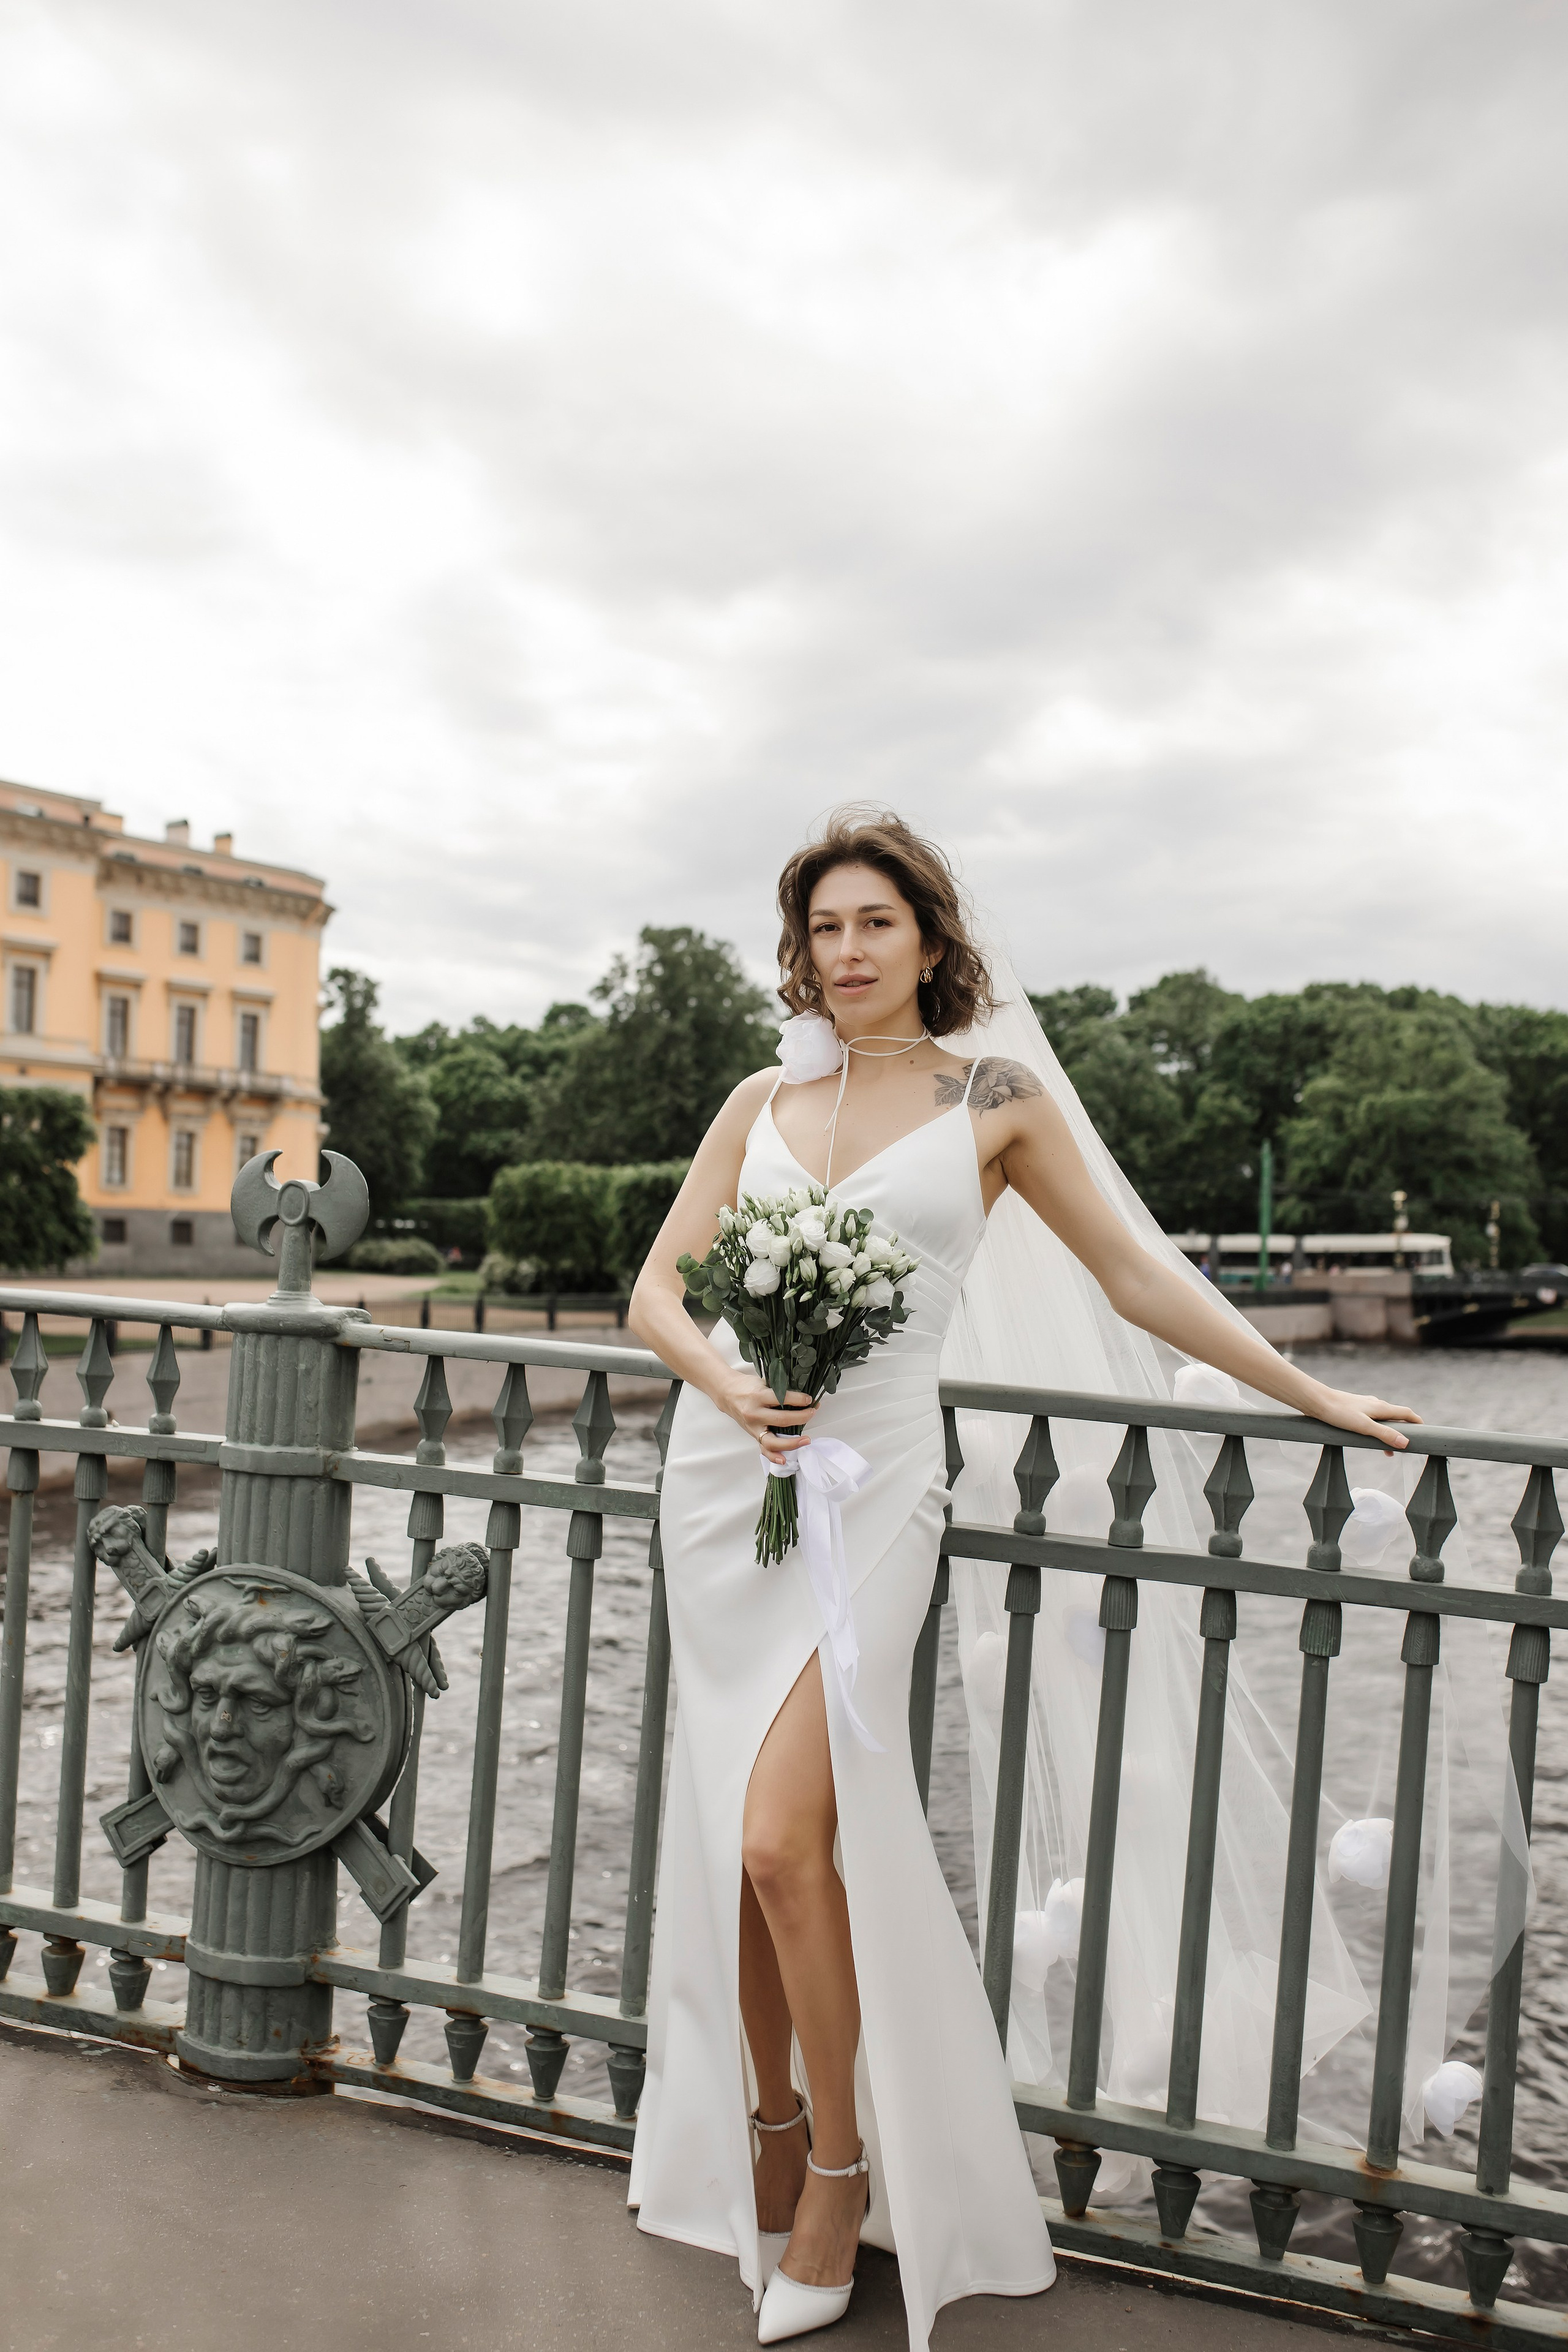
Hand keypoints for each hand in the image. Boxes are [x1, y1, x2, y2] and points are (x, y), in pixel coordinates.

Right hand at [715, 1369, 816, 1465]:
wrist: (727, 1394)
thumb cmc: (746, 1386)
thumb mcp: (762, 1381)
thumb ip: (779, 1388)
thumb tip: (801, 1394)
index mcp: (757, 1396)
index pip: (782, 1399)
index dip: (799, 1399)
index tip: (809, 1400)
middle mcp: (754, 1413)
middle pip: (781, 1420)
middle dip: (801, 1417)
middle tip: (812, 1413)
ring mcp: (753, 1427)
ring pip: (772, 1441)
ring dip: (791, 1443)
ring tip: (806, 1440)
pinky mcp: (753, 1435)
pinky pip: (763, 1449)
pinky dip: (774, 1456)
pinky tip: (784, 1459)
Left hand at [1302, 1382, 1421, 1451]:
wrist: (1316, 1401)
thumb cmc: (1339, 1413)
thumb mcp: (1363, 1426)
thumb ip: (1384, 1434)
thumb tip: (1405, 1442)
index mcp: (1381, 1407)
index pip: (1406, 1413)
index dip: (1417, 1422)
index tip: (1425, 1432)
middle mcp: (1375, 1404)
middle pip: (1396, 1417)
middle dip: (1403, 1431)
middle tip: (1405, 1448)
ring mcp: (1364, 1406)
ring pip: (1383, 1420)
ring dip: (1388, 1433)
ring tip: (1388, 1451)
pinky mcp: (1354, 1409)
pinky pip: (1371, 1420)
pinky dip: (1376, 1430)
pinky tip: (1369, 1438)